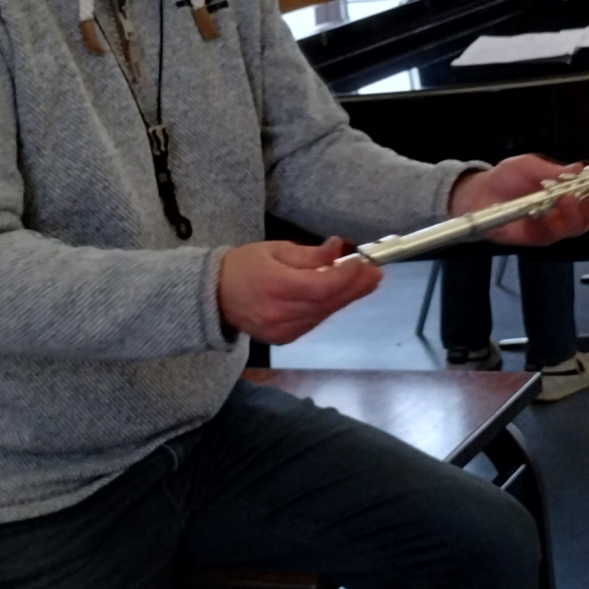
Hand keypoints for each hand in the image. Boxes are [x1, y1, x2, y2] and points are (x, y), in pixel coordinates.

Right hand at [217, 237, 379, 343]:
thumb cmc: (243, 266)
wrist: (212, 297)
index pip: (321, 286)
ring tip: (364, 282)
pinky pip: (314, 322)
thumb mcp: (274, 250)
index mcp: (276, 287)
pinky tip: (339, 295)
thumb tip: (338, 249)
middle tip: (376, 274)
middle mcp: (281, 314)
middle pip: (328, 303)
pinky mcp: (284, 339)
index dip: (346, 277)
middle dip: (355, 288)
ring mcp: (283, 331)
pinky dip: (328, 307)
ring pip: (324, 314)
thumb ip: (309, 254)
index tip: (364, 263)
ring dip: (345, 298)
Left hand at [448, 154, 588, 248]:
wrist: (478, 195)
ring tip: (574, 198)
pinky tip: (558, 206)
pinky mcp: (541, 237)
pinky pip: (556, 232)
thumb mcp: (530, 166)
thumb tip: (582, 168)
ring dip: (582, 212)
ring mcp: (557, 225)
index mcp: (574, 190)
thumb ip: (555, 170)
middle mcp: (571, 209)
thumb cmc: (507, 177)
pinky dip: (559, 220)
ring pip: (580, 224)